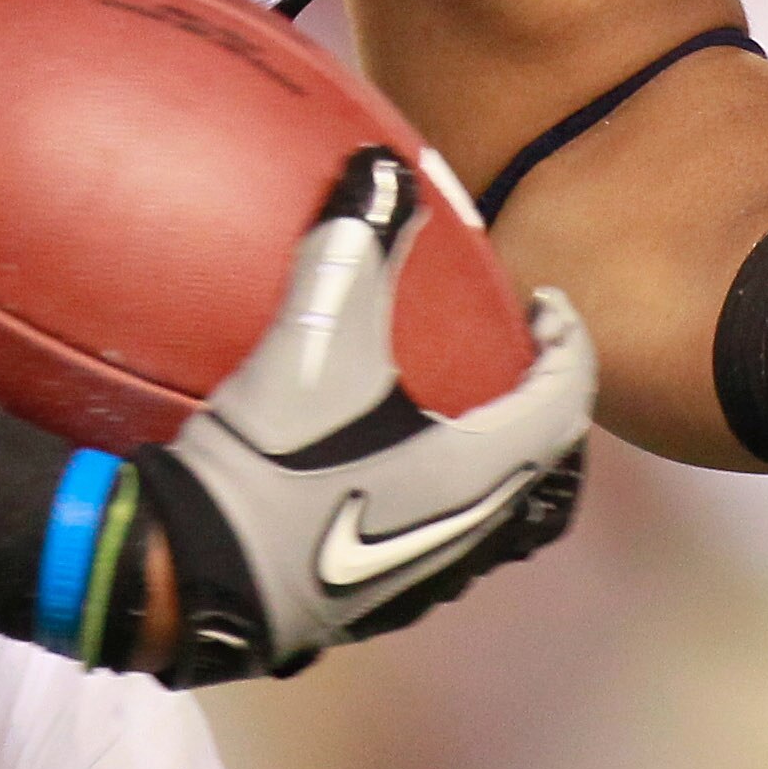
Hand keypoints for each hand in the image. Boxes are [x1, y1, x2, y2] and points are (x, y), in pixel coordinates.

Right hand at [130, 149, 594, 683]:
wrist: (199, 573)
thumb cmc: (273, 463)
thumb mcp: (315, 340)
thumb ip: (354, 245)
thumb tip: (380, 169)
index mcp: (480, 471)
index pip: (565, 401)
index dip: (568, 344)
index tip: (545, 305)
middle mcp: (473, 532)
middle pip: (553, 467)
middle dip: (551, 405)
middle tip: (524, 358)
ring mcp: (432, 576)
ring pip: (510, 516)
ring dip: (510, 457)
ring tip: (475, 411)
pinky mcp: (385, 599)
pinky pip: (460, 543)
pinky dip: (464, 495)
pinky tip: (407, 465)